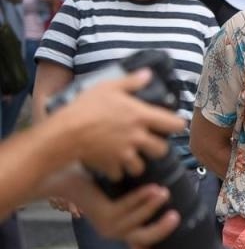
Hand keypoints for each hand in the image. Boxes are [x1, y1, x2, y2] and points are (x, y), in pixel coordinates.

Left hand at [44, 172, 177, 248]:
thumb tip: (167, 197)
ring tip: (165, 192)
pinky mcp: (104, 215)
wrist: (66, 180)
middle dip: (162, 230)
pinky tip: (152, 188)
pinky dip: (142, 198)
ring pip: (138, 223)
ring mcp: (108, 226)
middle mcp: (114, 233)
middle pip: (143, 240)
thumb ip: (138, 205)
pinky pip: (129, 208)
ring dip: (153, 207)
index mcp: (120, 232)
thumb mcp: (121, 199)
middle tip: (176, 216)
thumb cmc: (98, 186)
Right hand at [56, 69, 187, 180]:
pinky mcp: (111, 165)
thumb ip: (131, 81)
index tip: (171, 124)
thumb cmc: (86, 106)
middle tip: (148, 142)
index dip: (176, 124)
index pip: (175, 125)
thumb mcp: (108, 87)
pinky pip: (119, 174)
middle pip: (162, 150)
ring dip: (136, 163)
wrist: (65, 132)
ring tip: (129, 156)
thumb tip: (148, 74)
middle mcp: (138, 137)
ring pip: (141, 166)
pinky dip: (115, 171)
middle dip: (157, 147)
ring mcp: (125, 153)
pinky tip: (111, 164)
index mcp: (141, 117)